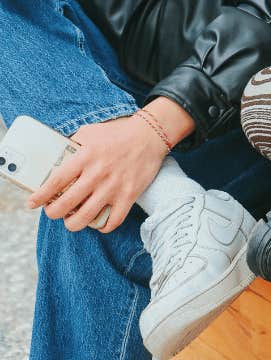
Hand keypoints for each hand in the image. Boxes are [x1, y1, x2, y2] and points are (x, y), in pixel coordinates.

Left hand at [28, 115, 167, 232]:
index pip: (56, 181)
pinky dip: (103, 227)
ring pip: (85, 218)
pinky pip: (112, 221)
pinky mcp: (129, 196)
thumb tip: (56, 154)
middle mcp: (97, 174)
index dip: (40, 196)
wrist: (149, 135)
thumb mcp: (91, 132)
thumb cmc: (118, 133)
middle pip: (66, 204)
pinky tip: (98, 223)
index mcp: (85, 157)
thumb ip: (73, 143)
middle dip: (53, 213)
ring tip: (72, 221)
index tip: (31, 203)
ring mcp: (113, 187)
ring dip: (73, 224)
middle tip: (53, 212)